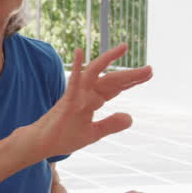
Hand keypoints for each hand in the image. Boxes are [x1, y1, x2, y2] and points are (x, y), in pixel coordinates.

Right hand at [21, 45, 152, 160]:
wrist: (41, 144)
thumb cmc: (63, 137)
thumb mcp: (93, 133)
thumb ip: (111, 124)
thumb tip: (130, 117)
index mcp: (92, 100)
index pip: (115, 87)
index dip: (131, 81)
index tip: (148, 74)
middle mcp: (86, 93)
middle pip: (111, 80)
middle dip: (130, 75)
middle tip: (150, 69)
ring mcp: (75, 95)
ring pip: (95, 74)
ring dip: (108, 60)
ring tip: (123, 48)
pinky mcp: (66, 100)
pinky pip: (73, 82)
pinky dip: (76, 67)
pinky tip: (79, 52)